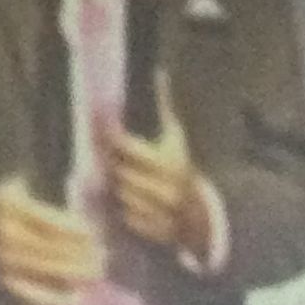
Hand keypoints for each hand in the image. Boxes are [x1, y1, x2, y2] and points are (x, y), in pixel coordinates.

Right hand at [0, 176, 102, 304]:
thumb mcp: (8, 191)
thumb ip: (38, 196)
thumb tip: (79, 208)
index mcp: (9, 207)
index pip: (54, 223)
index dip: (79, 231)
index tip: (94, 234)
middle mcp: (7, 235)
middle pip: (58, 249)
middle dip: (85, 255)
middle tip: (104, 256)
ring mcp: (5, 262)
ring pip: (53, 272)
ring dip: (80, 274)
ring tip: (97, 273)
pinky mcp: (5, 283)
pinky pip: (39, 295)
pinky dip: (60, 298)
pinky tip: (78, 296)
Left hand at [110, 74, 214, 258]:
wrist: (199, 215)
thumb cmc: (181, 168)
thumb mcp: (176, 138)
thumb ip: (165, 108)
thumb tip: (161, 74)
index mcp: (171, 162)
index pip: (128, 147)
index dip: (113, 139)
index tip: (106, 132)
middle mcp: (168, 189)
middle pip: (121, 172)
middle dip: (112, 165)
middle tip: (107, 158)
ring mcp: (164, 212)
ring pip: (122, 196)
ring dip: (117, 190)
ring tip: (118, 182)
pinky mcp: (158, 230)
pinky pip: (128, 217)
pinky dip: (125, 211)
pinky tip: (129, 203)